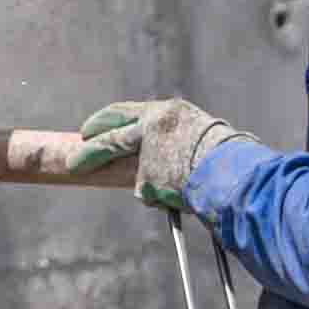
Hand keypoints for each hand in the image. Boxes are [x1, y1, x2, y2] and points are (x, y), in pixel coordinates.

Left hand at [71, 97, 246, 209]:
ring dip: (137, 180)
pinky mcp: (147, 180)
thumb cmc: (226, 155)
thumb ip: (171, 135)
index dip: (103, 121)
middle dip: (88, 152)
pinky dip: (161, 197)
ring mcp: (148, 155)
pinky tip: (182, 194)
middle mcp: (151, 128)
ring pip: (132, 172)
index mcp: (165, 111)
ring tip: (151, 179)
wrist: (234, 173)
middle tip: (73, 162)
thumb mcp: (197, 131)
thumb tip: (155, 149)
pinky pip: (149, 193)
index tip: (89, 129)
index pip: (123, 111)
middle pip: (109, 140)